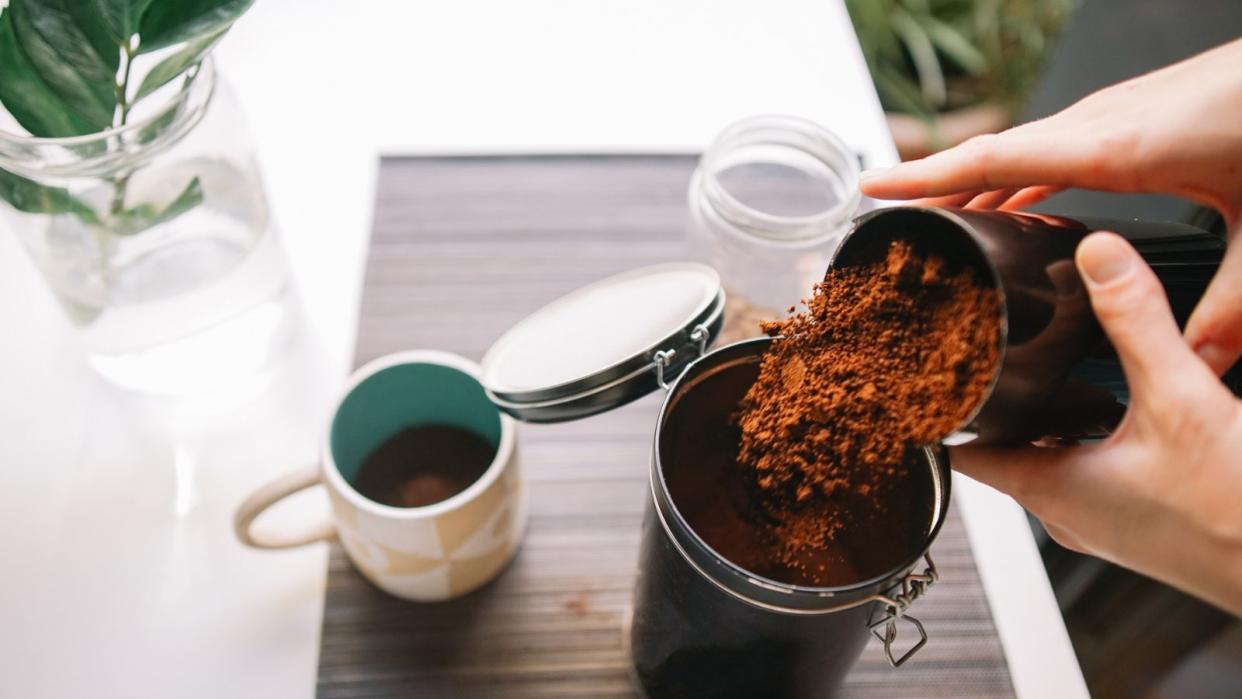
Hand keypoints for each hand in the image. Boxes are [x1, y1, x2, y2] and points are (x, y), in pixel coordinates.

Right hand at [860, 38, 1241, 374]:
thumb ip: (1229, 302)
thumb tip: (1200, 362)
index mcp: (1113, 148)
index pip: (994, 160)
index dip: (927, 177)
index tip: (873, 188)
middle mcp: (1100, 125)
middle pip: (990, 156)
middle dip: (931, 186)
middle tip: (885, 220)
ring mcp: (1113, 116)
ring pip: (1019, 152)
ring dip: (973, 185)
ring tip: (938, 225)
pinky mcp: (1131, 118)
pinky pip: (1051, 149)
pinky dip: (1016, 178)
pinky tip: (1016, 208)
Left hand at [952, 233, 1241, 615]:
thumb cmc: (1237, 516)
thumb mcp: (1180, 400)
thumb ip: (1136, 323)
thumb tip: (1100, 257)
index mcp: (1051, 491)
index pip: (961, 452)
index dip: (939, 409)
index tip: (924, 371)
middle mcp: (1068, 513)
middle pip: (1002, 448)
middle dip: (995, 398)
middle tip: (983, 346)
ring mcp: (1104, 520)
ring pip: (1050, 456)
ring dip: (1045, 413)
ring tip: (1040, 361)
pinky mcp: (1139, 519)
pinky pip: (1092, 467)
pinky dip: (1088, 431)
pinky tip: (1113, 401)